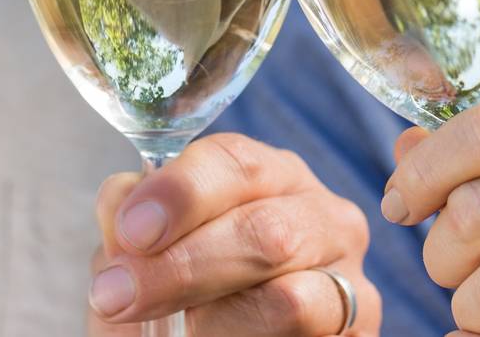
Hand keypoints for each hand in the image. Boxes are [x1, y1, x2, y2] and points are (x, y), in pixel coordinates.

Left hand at [87, 133, 380, 335]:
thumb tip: (120, 200)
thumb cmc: (183, 296)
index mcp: (270, 175)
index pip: (235, 161)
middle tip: (118, 296)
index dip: (180, 192)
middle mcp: (322, 212)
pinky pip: (302, 335)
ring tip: (172, 333)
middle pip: (264, 229)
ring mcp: (349, 275)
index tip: (131, 230)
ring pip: (287, 297)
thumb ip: (130, 226)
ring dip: (213, 321)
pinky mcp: (361, 327)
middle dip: (182, 267)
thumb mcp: (148, 256)